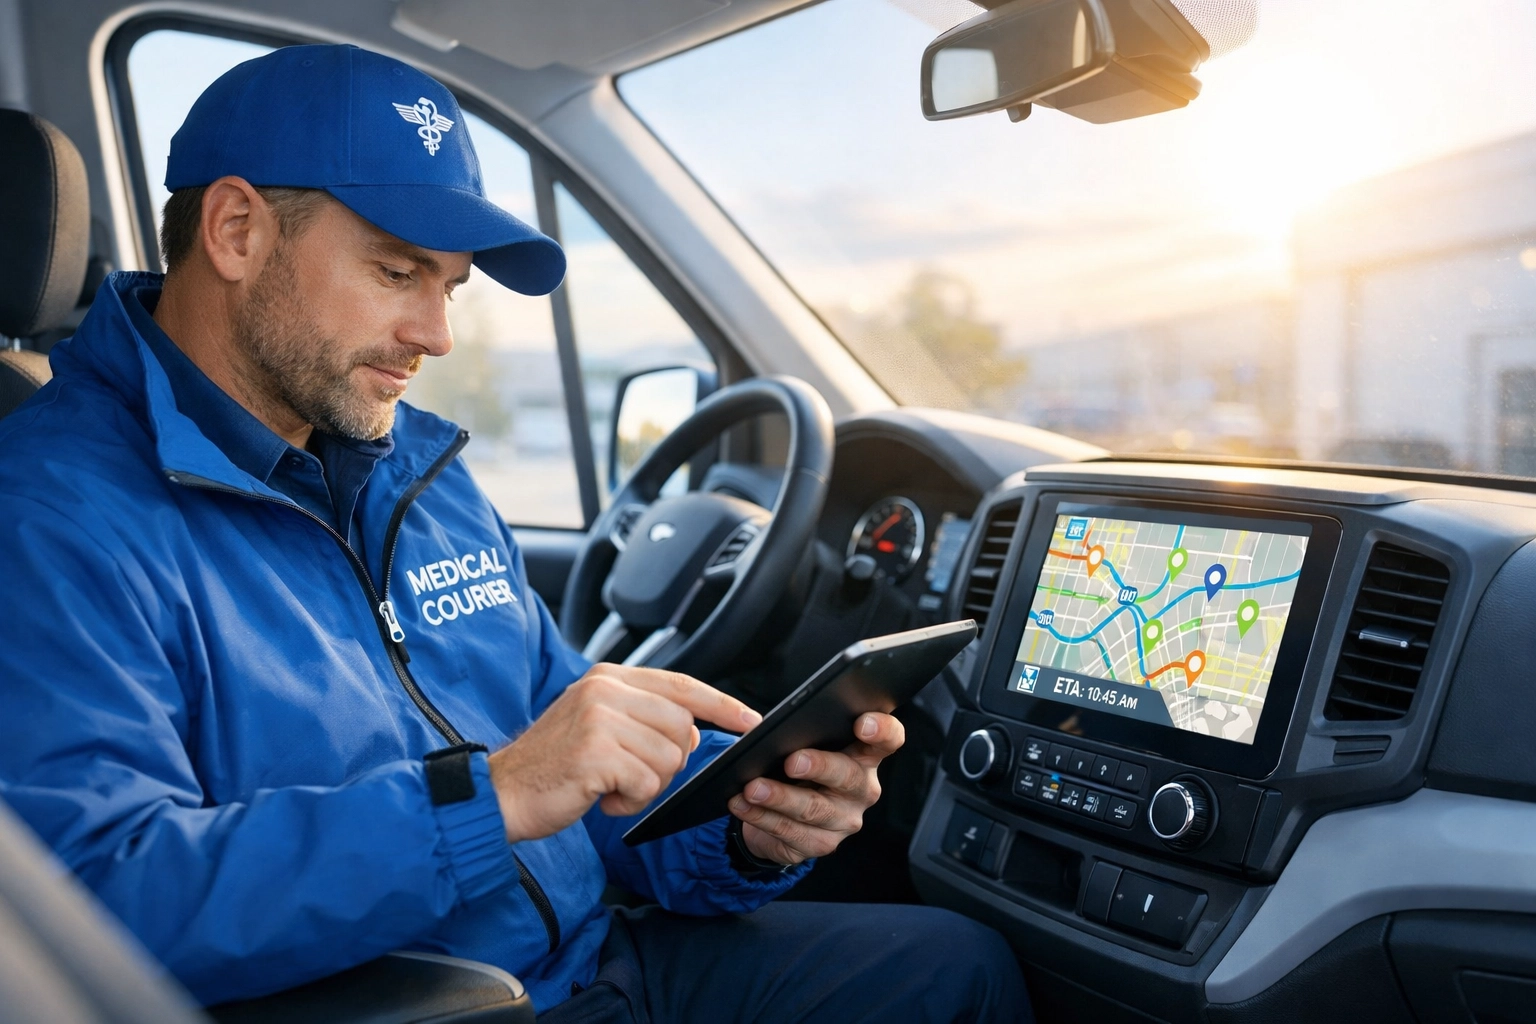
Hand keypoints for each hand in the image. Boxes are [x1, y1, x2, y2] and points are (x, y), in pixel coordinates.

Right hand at [488, 663, 760, 843]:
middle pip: (681, 729)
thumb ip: (641, 716)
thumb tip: (690, 730)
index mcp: (609, 677)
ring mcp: (600, 718)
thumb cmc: (552, 766)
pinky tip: (600, 797)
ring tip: (608, 785)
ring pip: (668, 759)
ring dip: (645, 786)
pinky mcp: (596, 752)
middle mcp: (605, 689)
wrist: (502, 794)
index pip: (683, 685)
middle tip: (627, 774)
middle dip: (666, 763)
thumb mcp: (598, 724)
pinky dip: (629, 801)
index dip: (722, 705)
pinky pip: (647, 783)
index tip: (751, 721)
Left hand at [727, 711, 904, 865]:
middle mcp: (862, 788)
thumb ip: (802, 732)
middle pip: (848, 776)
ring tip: (753, 787)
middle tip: (792, 761)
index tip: (862, 723)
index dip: (882, 730)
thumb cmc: (795, 766)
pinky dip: (761, 817)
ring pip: (814, 808)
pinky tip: (742, 804)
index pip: (889, 739)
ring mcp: (844, 820)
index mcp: (864, 754)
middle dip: (819, 766)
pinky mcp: (821, 844)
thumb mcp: (804, 744)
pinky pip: (789, 831)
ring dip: (780, 797)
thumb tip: (772, 729)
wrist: (782, 811)